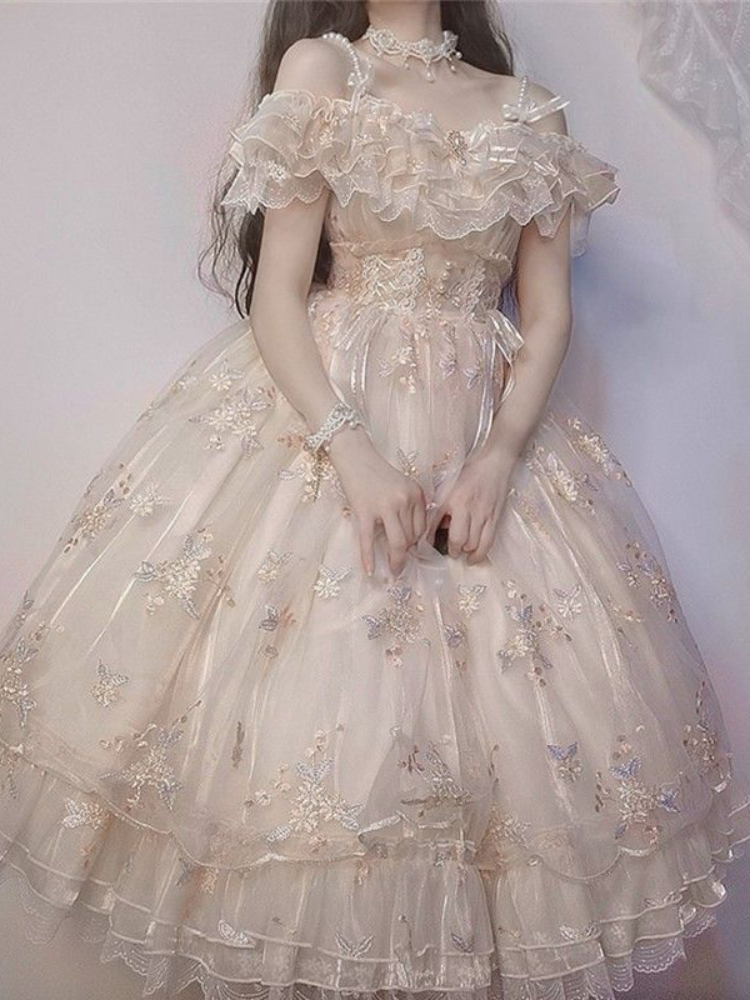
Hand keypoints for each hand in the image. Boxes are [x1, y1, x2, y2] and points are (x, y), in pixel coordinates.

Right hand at [327, 426, 426, 576]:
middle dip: (405, 553)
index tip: (409, 551)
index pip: (421, 528)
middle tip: (399, 564)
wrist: (355, 456)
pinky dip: (368, 557)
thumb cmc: (377, 472)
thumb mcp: (401, 485)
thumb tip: (410, 540)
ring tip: (392, 571)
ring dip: (395, 560)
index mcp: (416, 493)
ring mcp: (384, 506)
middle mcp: (404, 500)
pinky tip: (369, 570)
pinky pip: (369, 540)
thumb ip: (409, 507)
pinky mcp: (364, 511)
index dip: (415, 543)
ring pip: (396, 542)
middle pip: (411, 537)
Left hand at [427, 445, 516, 564]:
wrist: (495, 462)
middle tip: (449, 551)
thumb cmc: (470, 471)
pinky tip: (474, 558)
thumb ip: (441, 506)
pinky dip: (480, 554)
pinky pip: (488, 542)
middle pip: (458, 540)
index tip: (428, 547)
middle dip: (452, 550)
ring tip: (461, 552)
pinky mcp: (496, 518)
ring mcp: (484, 514)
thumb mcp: (448, 486)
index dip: (430, 541)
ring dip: (465, 552)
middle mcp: (467, 508)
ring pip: (473, 544)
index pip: (436, 526)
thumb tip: (434, 528)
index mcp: (452, 498)